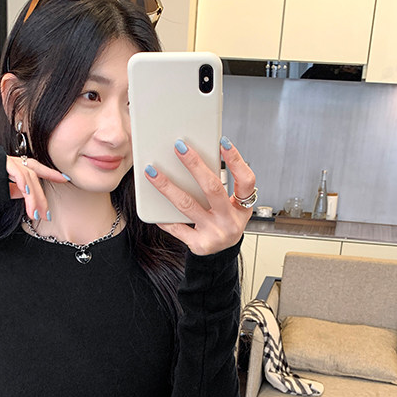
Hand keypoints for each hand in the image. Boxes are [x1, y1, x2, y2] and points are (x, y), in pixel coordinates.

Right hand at [6, 155, 70, 221]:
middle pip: (33, 177)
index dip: (50, 173)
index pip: (36, 168)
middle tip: (46, 215)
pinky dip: (22, 182)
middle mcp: (12, 161)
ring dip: (33, 198)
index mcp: (13, 165)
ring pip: (27, 178)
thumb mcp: (0, 186)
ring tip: (35, 213)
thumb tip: (23, 194)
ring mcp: (6, 160)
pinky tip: (26, 193)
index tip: (65, 178)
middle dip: (41, 197)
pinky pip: (16, 172)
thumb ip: (12, 189)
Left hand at [145, 138, 255, 254]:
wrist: (221, 253)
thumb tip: (195, 158)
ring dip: (167, 186)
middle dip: (194, 165)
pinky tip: (151, 199)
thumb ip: (220, 185)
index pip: (245, 181)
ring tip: (152, 172)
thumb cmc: (224, 222)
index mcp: (242, 208)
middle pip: (212, 188)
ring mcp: (214, 234)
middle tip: (179, 147)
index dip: (236, 161)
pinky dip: (163, 213)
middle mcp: (230, 221)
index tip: (224, 142)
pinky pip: (176, 226)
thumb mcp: (232, 205)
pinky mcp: (198, 244)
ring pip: (187, 205)